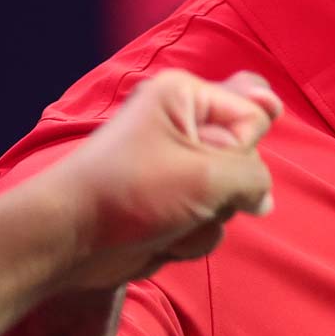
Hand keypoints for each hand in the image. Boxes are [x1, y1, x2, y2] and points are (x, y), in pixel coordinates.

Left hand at [32, 70, 280, 290]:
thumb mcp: (207, 176)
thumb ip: (254, 175)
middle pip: (245, 161)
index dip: (240, 150)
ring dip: (205, 221)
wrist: (70, 239)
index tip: (205, 163)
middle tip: (184, 194)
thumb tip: (264, 198)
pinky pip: (209, 225)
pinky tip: (159, 237)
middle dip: (224, 190)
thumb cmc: (130, 193)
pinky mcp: (171, 207)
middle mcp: (182, 126)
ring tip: (167, 219)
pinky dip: (188, 239)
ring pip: (231, 200)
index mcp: (185, 96)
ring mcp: (177, 170)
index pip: (254, 115)